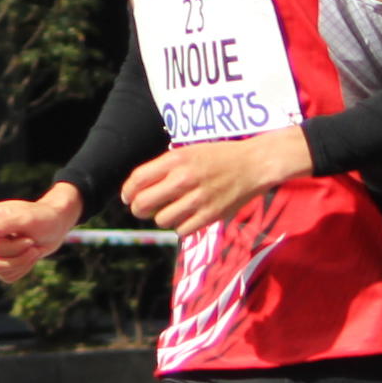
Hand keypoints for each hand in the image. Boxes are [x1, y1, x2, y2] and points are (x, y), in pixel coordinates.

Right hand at [0, 189, 78, 285]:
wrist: (54, 226)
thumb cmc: (43, 219)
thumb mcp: (29, 219)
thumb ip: (7, 222)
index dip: (14, 248)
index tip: (30, 239)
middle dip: (19, 256)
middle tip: (33, 243)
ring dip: (21, 263)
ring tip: (32, 249)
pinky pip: (6, 276)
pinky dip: (22, 269)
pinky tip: (28, 255)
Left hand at [118, 128, 310, 236]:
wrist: (254, 164)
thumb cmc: (219, 157)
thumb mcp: (189, 152)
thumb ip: (165, 167)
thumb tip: (139, 188)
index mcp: (176, 160)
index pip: (137, 180)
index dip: (127, 192)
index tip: (127, 198)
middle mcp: (184, 179)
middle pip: (144, 203)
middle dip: (138, 209)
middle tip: (143, 210)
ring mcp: (197, 199)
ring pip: (162, 219)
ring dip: (162, 217)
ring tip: (171, 210)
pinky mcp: (210, 215)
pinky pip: (182, 229)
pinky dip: (181, 226)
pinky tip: (188, 217)